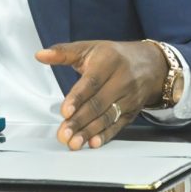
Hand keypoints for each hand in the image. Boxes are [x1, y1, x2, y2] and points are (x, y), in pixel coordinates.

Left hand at [36, 40, 166, 148]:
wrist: (150, 64)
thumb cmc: (114, 56)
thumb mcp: (89, 48)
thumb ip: (63, 53)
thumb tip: (40, 55)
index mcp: (109, 60)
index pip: (92, 82)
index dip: (78, 97)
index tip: (64, 111)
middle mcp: (123, 79)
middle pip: (99, 103)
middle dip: (80, 121)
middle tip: (63, 134)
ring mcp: (129, 97)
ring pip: (108, 117)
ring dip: (89, 132)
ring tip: (74, 142)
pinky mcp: (132, 111)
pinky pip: (118, 125)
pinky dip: (105, 136)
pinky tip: (93, 143)